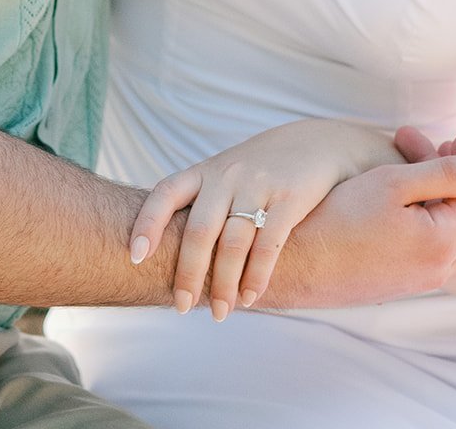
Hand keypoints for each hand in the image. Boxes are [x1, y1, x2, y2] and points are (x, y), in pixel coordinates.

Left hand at [131, 120, 406, 320]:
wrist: (320, 142)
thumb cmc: (262, 168)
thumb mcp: (227, 174)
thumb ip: (202, 205)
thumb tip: (167, 258)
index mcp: (205, 171)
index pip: (165, 194)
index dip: (147, 223)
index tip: (135, 257)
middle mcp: (228, 175)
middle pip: (199, 230)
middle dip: (189, 274)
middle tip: (182, 308)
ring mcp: (259, 184)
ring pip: (232, 242)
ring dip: (224, 284)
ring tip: (221, 313)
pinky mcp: (290, 198)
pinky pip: (268, 243)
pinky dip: (257, 275)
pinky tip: (251, 297)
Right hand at [274, 151, 455, 309]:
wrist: (297, 263)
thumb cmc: (340, 218)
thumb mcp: (394, 184)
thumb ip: (446, 173)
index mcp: (443, 244)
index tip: (451, 134)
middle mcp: (439, 270)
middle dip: (450, 173)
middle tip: (426, 143)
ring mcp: (420, 280)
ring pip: (450, 232)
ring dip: (439, 194)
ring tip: (416, 163)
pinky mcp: (400, 282)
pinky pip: (432, 248)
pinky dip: (428, 217)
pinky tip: (409, 199)